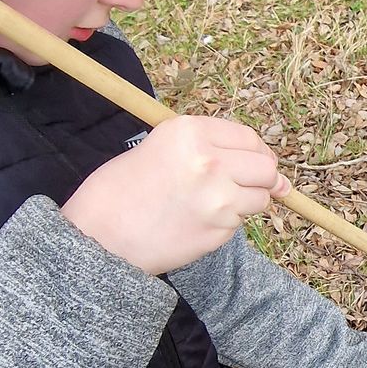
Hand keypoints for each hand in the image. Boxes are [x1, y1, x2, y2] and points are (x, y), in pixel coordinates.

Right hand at [62, 115, 287, 273]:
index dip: (258, 152)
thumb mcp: (161, 147)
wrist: (100, 235)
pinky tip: (199, 222)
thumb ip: (208, 149)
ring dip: (247, 202)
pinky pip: (239, 223)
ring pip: (260, 198)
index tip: (258, 161)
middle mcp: (210, 161)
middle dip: (264, 178)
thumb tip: (266, 167)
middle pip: (265, 167)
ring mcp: (218, 197)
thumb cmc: (122, 189)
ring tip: (215, 205)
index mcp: (191, 132)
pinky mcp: (218, 229)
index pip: (248, 138)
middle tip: (253, 186)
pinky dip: (227, 223)